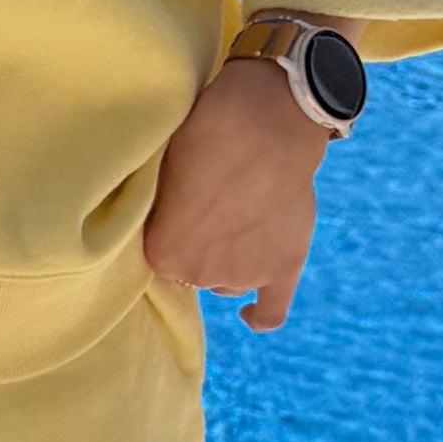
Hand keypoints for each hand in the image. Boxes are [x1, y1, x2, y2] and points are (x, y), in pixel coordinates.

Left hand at [138, 55, 331, 333]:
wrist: (265, 123)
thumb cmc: (204, 134)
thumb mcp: (161, 168)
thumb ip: (158, 209)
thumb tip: (159, 217)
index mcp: (161, 252)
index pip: (161, 253)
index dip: (172, 229)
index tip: (180, 209)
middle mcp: (199, 274)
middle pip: (196, 270)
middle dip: (201, 244)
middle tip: (214, 206)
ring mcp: (244, 275)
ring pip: (229, 281)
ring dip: (230, 262)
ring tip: (238, 221)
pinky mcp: (283, 269)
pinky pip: (271, 312)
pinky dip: (261, 318)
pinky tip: (250, 317)